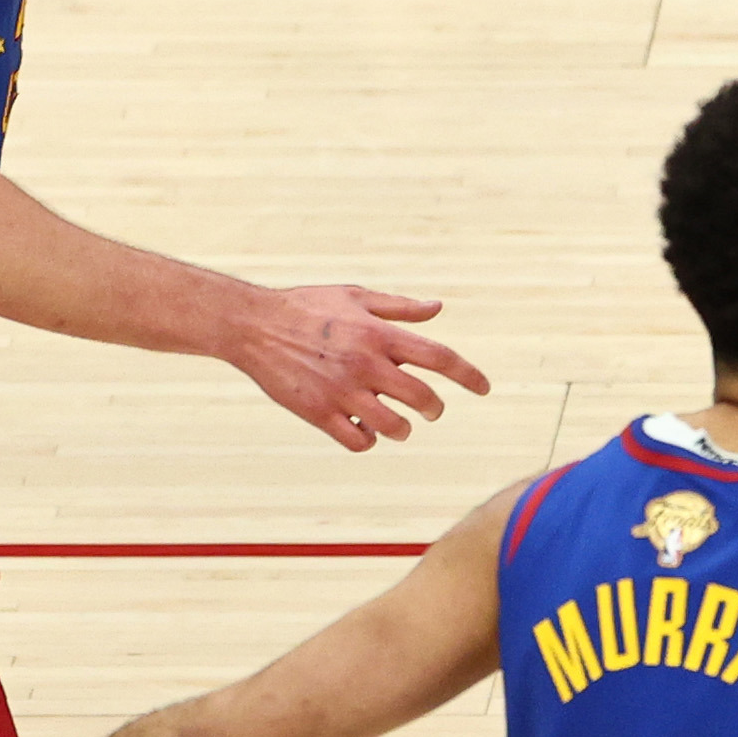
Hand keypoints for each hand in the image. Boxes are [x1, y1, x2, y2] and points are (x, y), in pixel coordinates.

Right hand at [228, 285, 489, 451]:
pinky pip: (357, 441)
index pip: (440, 357)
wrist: (253, 325)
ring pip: (393, 426)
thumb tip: (438, 308)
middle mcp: (365, 363)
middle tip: (432, 410)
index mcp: (379, 333)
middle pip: (422, 397)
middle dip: (434, 409)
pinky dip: (368, 440)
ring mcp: (341, 391)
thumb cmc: (308, 306)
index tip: (484, 388)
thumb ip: (400, 307)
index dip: (469, 375)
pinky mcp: (317, 412)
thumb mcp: (356, 296)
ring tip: (401, 426)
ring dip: (403, 429)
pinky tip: (365, 430)